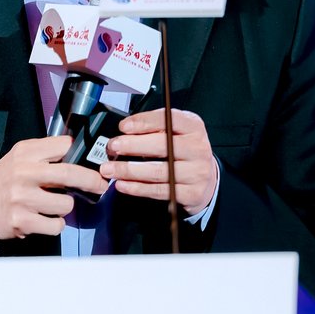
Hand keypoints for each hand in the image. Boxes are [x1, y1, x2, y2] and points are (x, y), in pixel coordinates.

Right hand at [0, 137, 108, 239]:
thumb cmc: (7, 179)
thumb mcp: (21, 156)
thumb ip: (46, 153)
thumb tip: (81, 154)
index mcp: (26, 152)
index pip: (64, 146)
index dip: (83, 154)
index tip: (95, 162)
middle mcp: (23, 172)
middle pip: (70, 173)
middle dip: (92, 180)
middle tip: (100, 185)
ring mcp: (22, 198)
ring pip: (66, 204)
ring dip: (66, 207)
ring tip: (54, 205)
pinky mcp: (22, 220)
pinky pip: (56, 225)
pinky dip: (56, 224)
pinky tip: (45, 219)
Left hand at [100, 108, 217, 215]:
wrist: (205, 177)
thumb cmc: (183, 151)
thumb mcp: (175, 131)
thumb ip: (154, 127)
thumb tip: (125, 130)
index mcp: (193, 127)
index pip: (169, 119)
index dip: (144, 122)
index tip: (124, 126)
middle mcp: (198, 149)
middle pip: (163, 146)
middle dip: (132, 145)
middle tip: (112, 146)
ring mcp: (197, 173)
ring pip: (158, 171)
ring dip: (129, 170)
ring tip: (109, 169)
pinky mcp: (192, 193)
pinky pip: (160, 191)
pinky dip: (137, 188)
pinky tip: (122, 184)